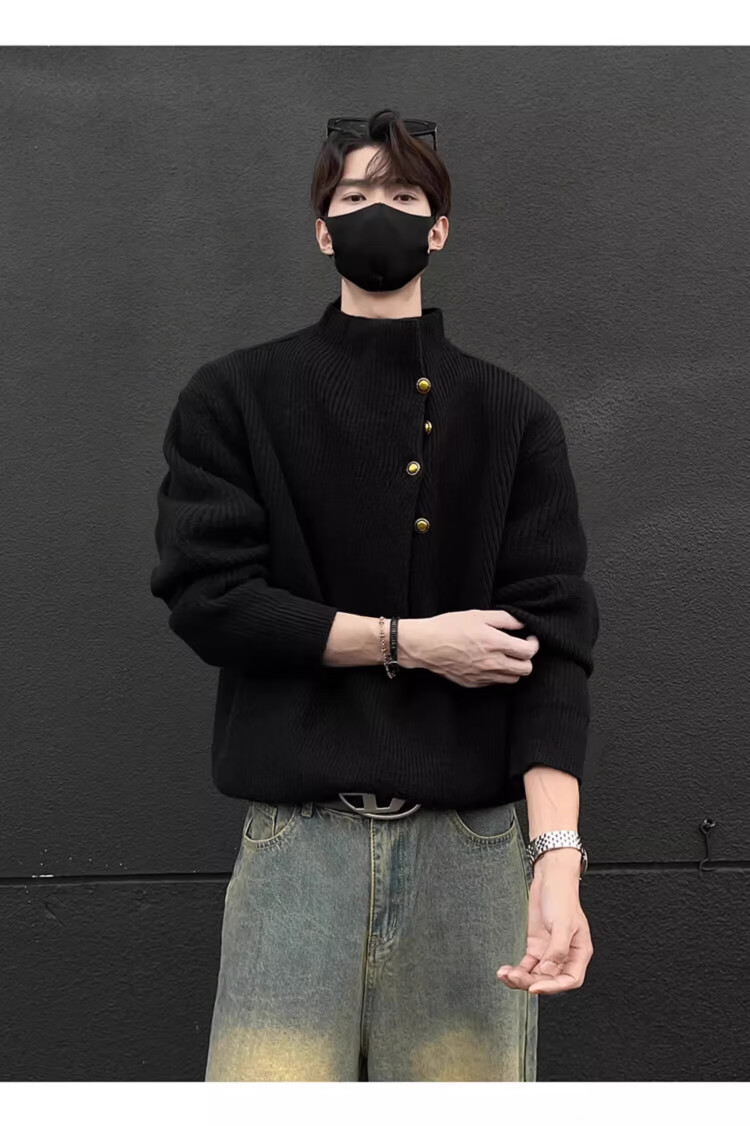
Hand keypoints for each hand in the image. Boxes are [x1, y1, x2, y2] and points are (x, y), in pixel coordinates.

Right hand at [398, 609, 539, 686]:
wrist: (425, 645)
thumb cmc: (449, 626)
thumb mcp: (478, 615)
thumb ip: (504, 619)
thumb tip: (522, 624)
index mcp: (495, 644)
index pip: (528, 652)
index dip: (534, 644)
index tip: (529, 638)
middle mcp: (492, 663)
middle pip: (525, 670)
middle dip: (527, 658)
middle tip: (520, 648)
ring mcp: (483, 676)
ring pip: (512, 679)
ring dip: (514, 668)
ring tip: (506, 656)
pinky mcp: (473, 683)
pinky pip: (495, 683)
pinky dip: (498, 674)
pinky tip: (490, 663)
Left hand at [496, 851, 593, 993]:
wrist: (550, 878)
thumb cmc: (563, 897)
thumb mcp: (563, 924)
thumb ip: (557, 950)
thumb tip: (548, 972)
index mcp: (579, 953)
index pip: (570, 980)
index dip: (553, 987)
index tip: (535, 987)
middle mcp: (565, 955)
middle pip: (550, 979)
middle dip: (531, 982)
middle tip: (515, 978)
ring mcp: (549, 951)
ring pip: (537, 974)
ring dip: (521, 978)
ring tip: (506, 975)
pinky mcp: (536, 945)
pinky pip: (527, 964)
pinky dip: (517, 969)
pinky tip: (507, 971)